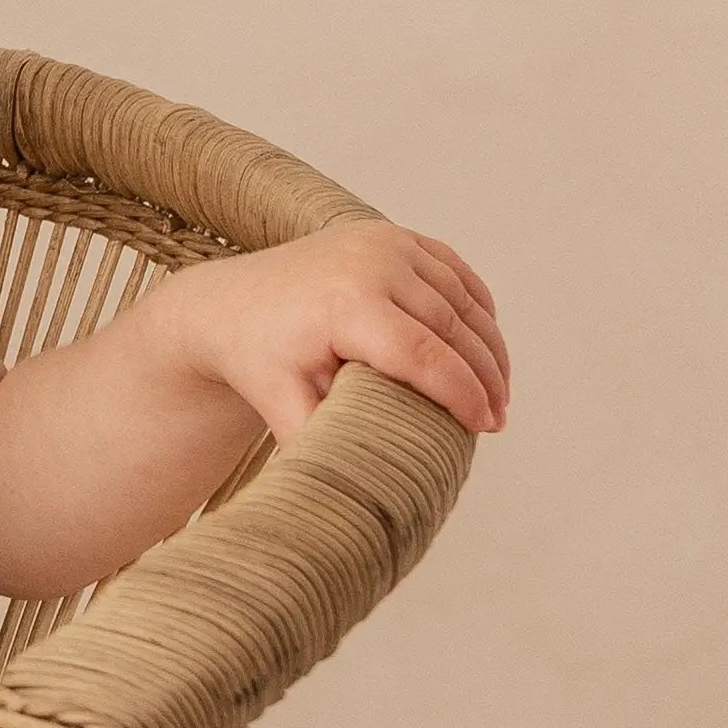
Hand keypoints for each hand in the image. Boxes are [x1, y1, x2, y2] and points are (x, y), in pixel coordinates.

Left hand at [144, 220, 511, 452]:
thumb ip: (324, 444)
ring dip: (488, 345)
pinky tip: (485, 344)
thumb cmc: (259, 359)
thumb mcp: (283, 406)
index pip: (424, 355)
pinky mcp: (391, 234)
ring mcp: (383, 242)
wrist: (229, 303)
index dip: (463, 393)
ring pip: (460, 299)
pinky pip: (452, 271)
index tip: (486, 427)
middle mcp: (369, 263)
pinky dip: (476, 307)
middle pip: (452, 327)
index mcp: (343, 305)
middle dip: (484, 377)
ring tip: (498, 392)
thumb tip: (362, 493)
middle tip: (497, 420)